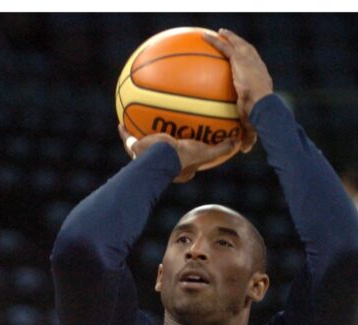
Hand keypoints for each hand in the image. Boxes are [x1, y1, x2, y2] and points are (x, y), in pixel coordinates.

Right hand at [118, 125, 238, 182]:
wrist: (158, 157)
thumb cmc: (181, 158)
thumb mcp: (204, 152)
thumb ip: (220, 149)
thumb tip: (236, 142)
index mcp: (177, 169)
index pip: (184, 165)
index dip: (187, 157)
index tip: (190, 150)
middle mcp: (160, 166)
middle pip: (161, 156)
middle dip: (162, 148)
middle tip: (166, 139)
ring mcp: (146, 158)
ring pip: (142, 148)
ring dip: (140, 141)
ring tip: (138, 128)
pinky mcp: (135, 150)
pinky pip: (128, 139)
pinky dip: (125, 132)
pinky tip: (121, 123)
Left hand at [203, 29, 273, 152]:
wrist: (263, 105)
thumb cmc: (260, 116)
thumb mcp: (250, 125)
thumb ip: (247, 135)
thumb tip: (244, 150)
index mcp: (261, 80)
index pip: (256, 70)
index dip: (251, 66)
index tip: (244, 65)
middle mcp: (257, 67)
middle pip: (249, 53)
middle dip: (241, 46)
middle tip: (232, 42)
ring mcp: (250, 61)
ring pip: (239, 45)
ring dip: (231, 37)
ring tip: (220, 32)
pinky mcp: (240, 59)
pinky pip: (225, 46)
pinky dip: (216, 40)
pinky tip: (206, 36)